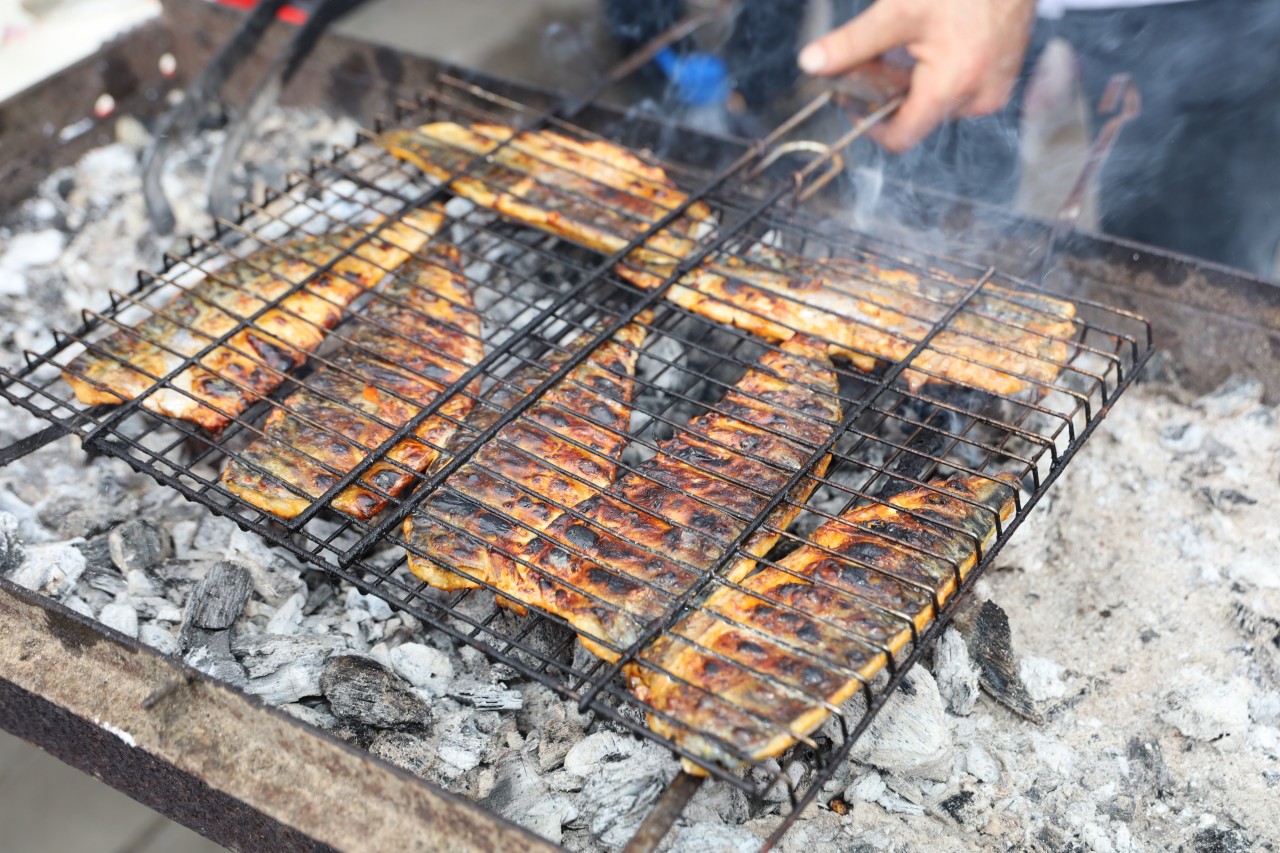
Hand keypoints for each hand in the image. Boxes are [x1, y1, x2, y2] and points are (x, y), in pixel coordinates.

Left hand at [798, 0, 1035, 151]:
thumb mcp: (899, 10)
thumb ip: (853, 43)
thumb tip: (811, 63)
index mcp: (955, 86)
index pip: (902, 137)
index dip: (869, 124)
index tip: (852, 100)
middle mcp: (980, 97)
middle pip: (917, 118)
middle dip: (891, 94)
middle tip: (878, 58)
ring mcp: (994, 87)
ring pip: (936, 102)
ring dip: (914, 82)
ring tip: (909, 43)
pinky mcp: (1002, 75)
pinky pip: (958, 88)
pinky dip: (937, 73)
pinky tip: (932, 42)